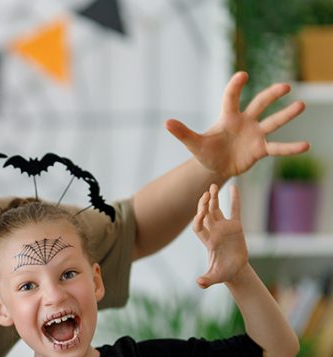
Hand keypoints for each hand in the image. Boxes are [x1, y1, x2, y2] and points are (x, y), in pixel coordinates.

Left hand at [165, 71, 308, 178]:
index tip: (242, 75)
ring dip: (286, 115)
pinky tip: (306, 145)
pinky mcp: (261, 150)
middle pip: (260, 104)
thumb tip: (166, 122)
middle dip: (271, 95)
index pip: (231, 98)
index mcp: (228, 117)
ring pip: (273, 122)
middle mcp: (245, 122)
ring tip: (300, 105)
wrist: (215, 167)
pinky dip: (291, 147)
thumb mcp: (194, 144)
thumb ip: (183, 132)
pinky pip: (278, 147)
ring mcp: (256, 135)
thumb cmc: (206, 151)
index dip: (235, 87)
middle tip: (285, 86)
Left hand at [193, 184, 247, 287]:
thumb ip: (206, 280)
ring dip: (214, 199)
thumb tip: (199, 283)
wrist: (233, 270)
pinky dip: (235, 200)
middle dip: (203, 205)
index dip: (198, 220)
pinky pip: (235, 210)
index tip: (200, 214)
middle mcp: (214, 232)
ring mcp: (224, 228)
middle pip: (205, 215)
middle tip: (205, 194)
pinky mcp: (236, 226)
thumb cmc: (223, 273)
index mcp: (208, 241)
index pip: (198, 227)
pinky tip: (235, 188)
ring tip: (213, 186)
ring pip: (216, 210)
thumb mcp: (215, 277)